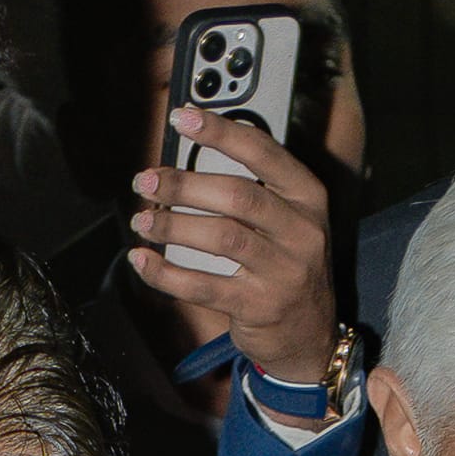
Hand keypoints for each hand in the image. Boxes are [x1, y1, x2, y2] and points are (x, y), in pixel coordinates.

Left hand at [127, 108, 341, 388]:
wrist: (311, 337)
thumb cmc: (286, 267)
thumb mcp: (288, 222)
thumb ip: (252, 189)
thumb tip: (182, 165)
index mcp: (307, 199)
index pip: (263, 153)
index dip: (220, 132)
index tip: (181, 118)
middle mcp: (302, 234)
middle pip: (239, 196)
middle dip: (184, 185)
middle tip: (146, 182)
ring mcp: (285, 274)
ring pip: (222, 238)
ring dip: (172, 227)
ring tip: (143, 222)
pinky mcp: (260, 309)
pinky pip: (204, 287)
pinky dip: (166, 274)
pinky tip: (143, 261)